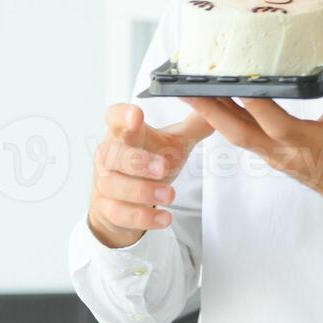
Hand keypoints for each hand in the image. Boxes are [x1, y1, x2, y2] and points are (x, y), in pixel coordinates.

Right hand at [88, 104, 212, 248]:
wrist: (123, 201)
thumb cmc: (147, 164)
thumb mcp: (173, 142)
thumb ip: (195, 125)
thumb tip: (218, 104)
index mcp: (124, 134)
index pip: (114, 117)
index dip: (121, 114)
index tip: (136, 114)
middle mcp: (109, 156)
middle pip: (112, 153)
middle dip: (137, 161)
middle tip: (163, 167)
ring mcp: (104, 183)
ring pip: (113, 185)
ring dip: (142, 191)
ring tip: (169, 195)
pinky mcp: (106, 208)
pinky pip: (118, 213)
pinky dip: (142, 217)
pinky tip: (165, 218)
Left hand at [180, 80, 322, 227]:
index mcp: (310, 143)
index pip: (277, 124)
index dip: (257, 104)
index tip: (238, 80)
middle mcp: (284, 152)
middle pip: (240, 133)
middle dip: (212, 110)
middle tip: (188, 87)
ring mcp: (272, 157)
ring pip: (235, 136)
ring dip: (211, 113)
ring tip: (190, 88)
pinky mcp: (268, 155)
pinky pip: (241, 136)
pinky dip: (224, 118)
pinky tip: (213, 100)